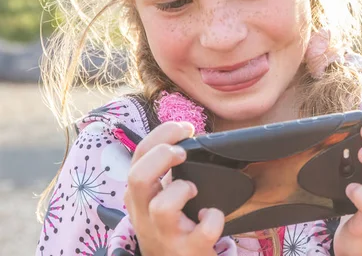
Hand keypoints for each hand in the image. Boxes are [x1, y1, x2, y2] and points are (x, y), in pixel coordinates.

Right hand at [124, 122, 224, 255]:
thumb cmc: (170, 227)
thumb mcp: (155, 200)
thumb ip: (163, 173)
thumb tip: (186, 136)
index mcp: (138, 196)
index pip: (138, 155)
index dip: (162, 134)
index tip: (185, 128)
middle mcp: (144, 214)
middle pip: (137, 177)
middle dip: (162, 154)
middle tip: (183, 153)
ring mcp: (165, 234)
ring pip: (162, 207)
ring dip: (181, 189)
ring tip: (193, 189)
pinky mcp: (189, 249)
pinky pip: (203, 231)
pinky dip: (213, 218)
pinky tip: (212, 215)